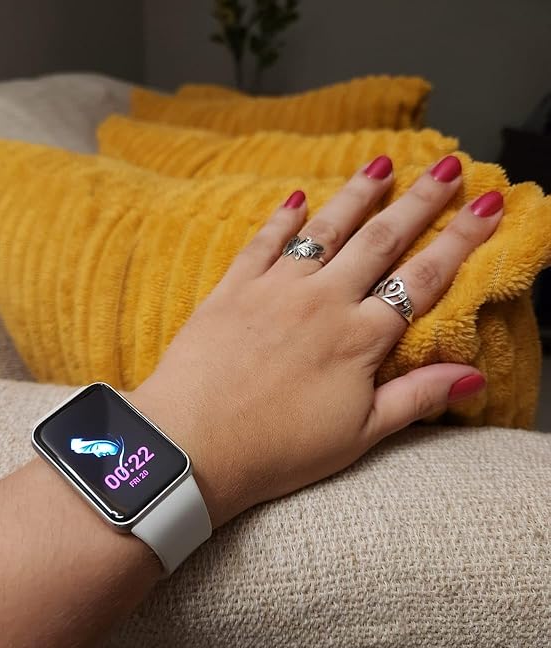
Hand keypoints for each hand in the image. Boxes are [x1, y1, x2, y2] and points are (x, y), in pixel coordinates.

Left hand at [132, 155, 501, 527]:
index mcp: (359, 339)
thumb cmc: (277, 451)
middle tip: (446, 166)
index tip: (487, 204)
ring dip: (357, 194)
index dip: (461, 238)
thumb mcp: (358, 436)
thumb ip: (416, 398)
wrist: (192, 446)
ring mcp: (275, 290)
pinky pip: (263, 242)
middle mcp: (323, 302)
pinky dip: (282, 218)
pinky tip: (295, 197)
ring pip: (325, 229)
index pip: (423, 278)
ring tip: (381, 164)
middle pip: (381, 240)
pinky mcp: (232, 290)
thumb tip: (474, 376)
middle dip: (419, 201)